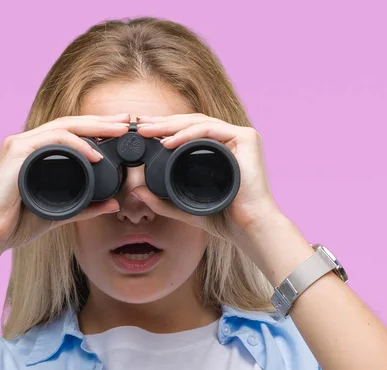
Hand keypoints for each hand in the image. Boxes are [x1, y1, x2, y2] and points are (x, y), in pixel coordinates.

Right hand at [0, 114, 131, 252]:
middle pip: (71, 124)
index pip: (72, 134)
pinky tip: (96, 154)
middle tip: (127, 120)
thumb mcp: (61, 213)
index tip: (122, 130)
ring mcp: (20, 145)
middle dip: (102, 121)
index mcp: (36, 153)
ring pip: (64, 127)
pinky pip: (52, 141)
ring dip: (94, 127)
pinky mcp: (16, 152)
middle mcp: (28, 143)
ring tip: (119, 131)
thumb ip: (86, 207)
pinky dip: (76, 146)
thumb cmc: (17, 224)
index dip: (98, 129)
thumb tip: (114, 204)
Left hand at [134, 113, 283, 242]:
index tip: (140, 133)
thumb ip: (162, 201)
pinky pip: (210, 130)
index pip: (188, 132)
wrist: (249, 228)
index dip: (163, 130)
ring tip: (147, 131)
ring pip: (199, 123)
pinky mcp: (247, 138)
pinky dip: (187, 134)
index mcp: (220, 150)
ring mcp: (241, 136)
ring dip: (170, 125)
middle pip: (191, 124)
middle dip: (162, 123)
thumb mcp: (185, 208)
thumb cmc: (224, 220)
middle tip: (138, 126)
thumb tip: (137, 191)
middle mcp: (231, 139)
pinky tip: (168, 142)